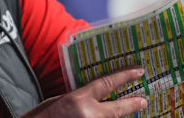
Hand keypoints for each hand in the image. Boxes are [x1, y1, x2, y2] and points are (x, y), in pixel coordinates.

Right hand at [21, 66, 147, 117]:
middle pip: (117, 109)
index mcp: (77, 99)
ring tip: (131, 110)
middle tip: (144, 100)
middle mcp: (88, 115)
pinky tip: (108, 117)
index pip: (106, 84)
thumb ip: (78, 98)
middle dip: (132, 104)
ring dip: (118, 116)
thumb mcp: (58, 100)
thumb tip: (93, 97)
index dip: (124, 76)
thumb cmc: (39, 116)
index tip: (138, 71)